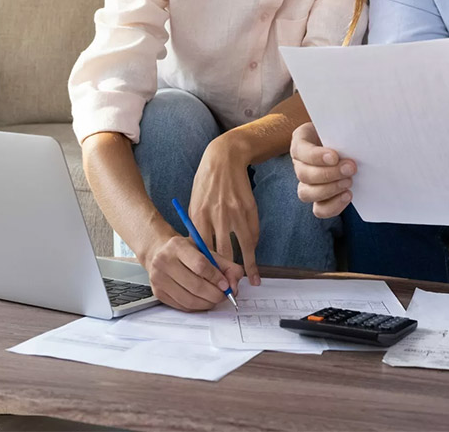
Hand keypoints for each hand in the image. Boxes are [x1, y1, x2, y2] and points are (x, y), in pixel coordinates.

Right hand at [140, 233, 243, 311]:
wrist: (159, 252)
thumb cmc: (186, 252)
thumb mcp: (206, 251)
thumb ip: (225, 265)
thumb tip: (234, 284)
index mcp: (177, 246)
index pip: (200, 265)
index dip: (216, 278)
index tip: (226, 285)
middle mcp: (164, 261)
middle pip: (195, 285)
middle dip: (215, 294)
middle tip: (224, 295)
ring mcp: (159, 278)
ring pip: (189, 299)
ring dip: (207, 303)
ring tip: (215, 298)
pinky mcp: (158, 293)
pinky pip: (182, 306)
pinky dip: (197, 307)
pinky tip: (203, 301)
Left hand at [189, 135, 260, 284]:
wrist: (224, 159)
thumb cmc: (206, 183)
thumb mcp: (194, 204)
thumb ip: (197, 227)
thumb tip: (200, 252)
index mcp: (198, 217)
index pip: (202, 251)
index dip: (207, 270)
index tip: (211, 283)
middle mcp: (217, 217)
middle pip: (222, 254)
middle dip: (227, 274)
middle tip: (231, 289)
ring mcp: (235, 214)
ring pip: (242, 248)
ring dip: (247, 267)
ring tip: (251, 281)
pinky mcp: (249, 210)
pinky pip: (252, 234)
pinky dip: (253, 247)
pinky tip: (254, 257)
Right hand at [290, 122, 355, 218]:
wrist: (349, 143)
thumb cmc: (343, 130)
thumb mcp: (340, 123)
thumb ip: (343, 126)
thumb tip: (356, 132)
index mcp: (301, 141)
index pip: (300, 150)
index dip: (316, 156)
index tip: (335, 156)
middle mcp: (300, 163)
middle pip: (303, 175)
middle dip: (329, 174)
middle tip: (351, 168)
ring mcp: (307, 183)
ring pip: (306, 194)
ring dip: (329, 190)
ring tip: (349, 182)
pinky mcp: (318, 198)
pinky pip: (319, 209)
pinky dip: (333, 206)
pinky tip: (348, 195)